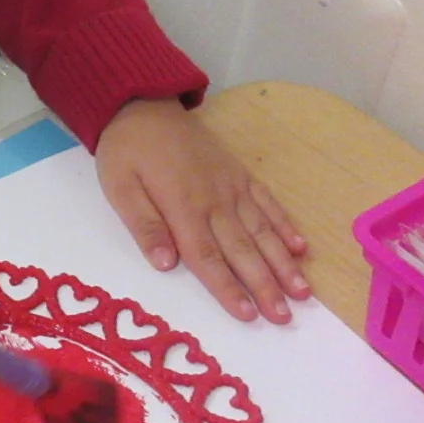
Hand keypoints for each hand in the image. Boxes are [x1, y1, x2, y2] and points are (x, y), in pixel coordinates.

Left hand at [95, 99, 309, 322]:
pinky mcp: (240, 174)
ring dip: (284, 263)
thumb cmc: (126, 152)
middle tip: (285, 318)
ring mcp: (232, 186)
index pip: (207, 257)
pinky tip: (302, 248)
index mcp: (182, 207)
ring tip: (304, 293)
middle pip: (243, 250)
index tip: (248, 316)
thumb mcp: (120, 189)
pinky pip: (268, 203)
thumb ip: (145, 226)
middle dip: (265, 286)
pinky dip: (286, 226)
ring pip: (263, 230)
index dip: (228, 288)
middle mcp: (215, 200)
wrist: (143, 105)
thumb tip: (166, 265)